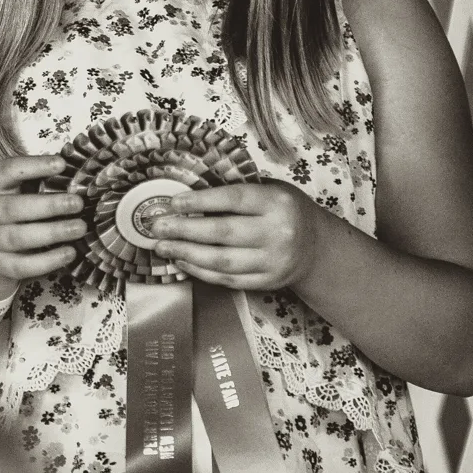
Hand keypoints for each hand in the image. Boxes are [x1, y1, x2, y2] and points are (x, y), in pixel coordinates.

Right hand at [0, 154, 85, 297]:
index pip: (7, 170)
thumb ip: (41, 180)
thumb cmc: (13, 210)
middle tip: (78, 203)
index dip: (33, 166)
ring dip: (52, 232)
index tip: (61, 164)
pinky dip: (48, 260)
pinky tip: (70, 252)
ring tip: (80, 227)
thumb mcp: (18, 190)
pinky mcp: (3, 264)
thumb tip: (77, 170)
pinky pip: (24, 265)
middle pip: (13, 208)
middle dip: (48, 205)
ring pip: (19, 237)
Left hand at [148, 179, 323, 290]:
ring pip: (221, 261)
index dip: (200, 201)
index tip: (173, 203)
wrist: (316, 247)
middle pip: (222, 233)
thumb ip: (239, 192)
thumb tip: (189, 195)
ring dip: (186, 254)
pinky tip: (183, 261)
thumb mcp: (271, 190)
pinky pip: (227, 279)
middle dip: (183, 230)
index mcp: (277, 202)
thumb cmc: (285, 211)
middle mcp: (277, 232)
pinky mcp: (266, 282)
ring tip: (162, 246)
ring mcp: (272, 261)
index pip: (232, 200)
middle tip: (156, 227)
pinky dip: (201, 271)